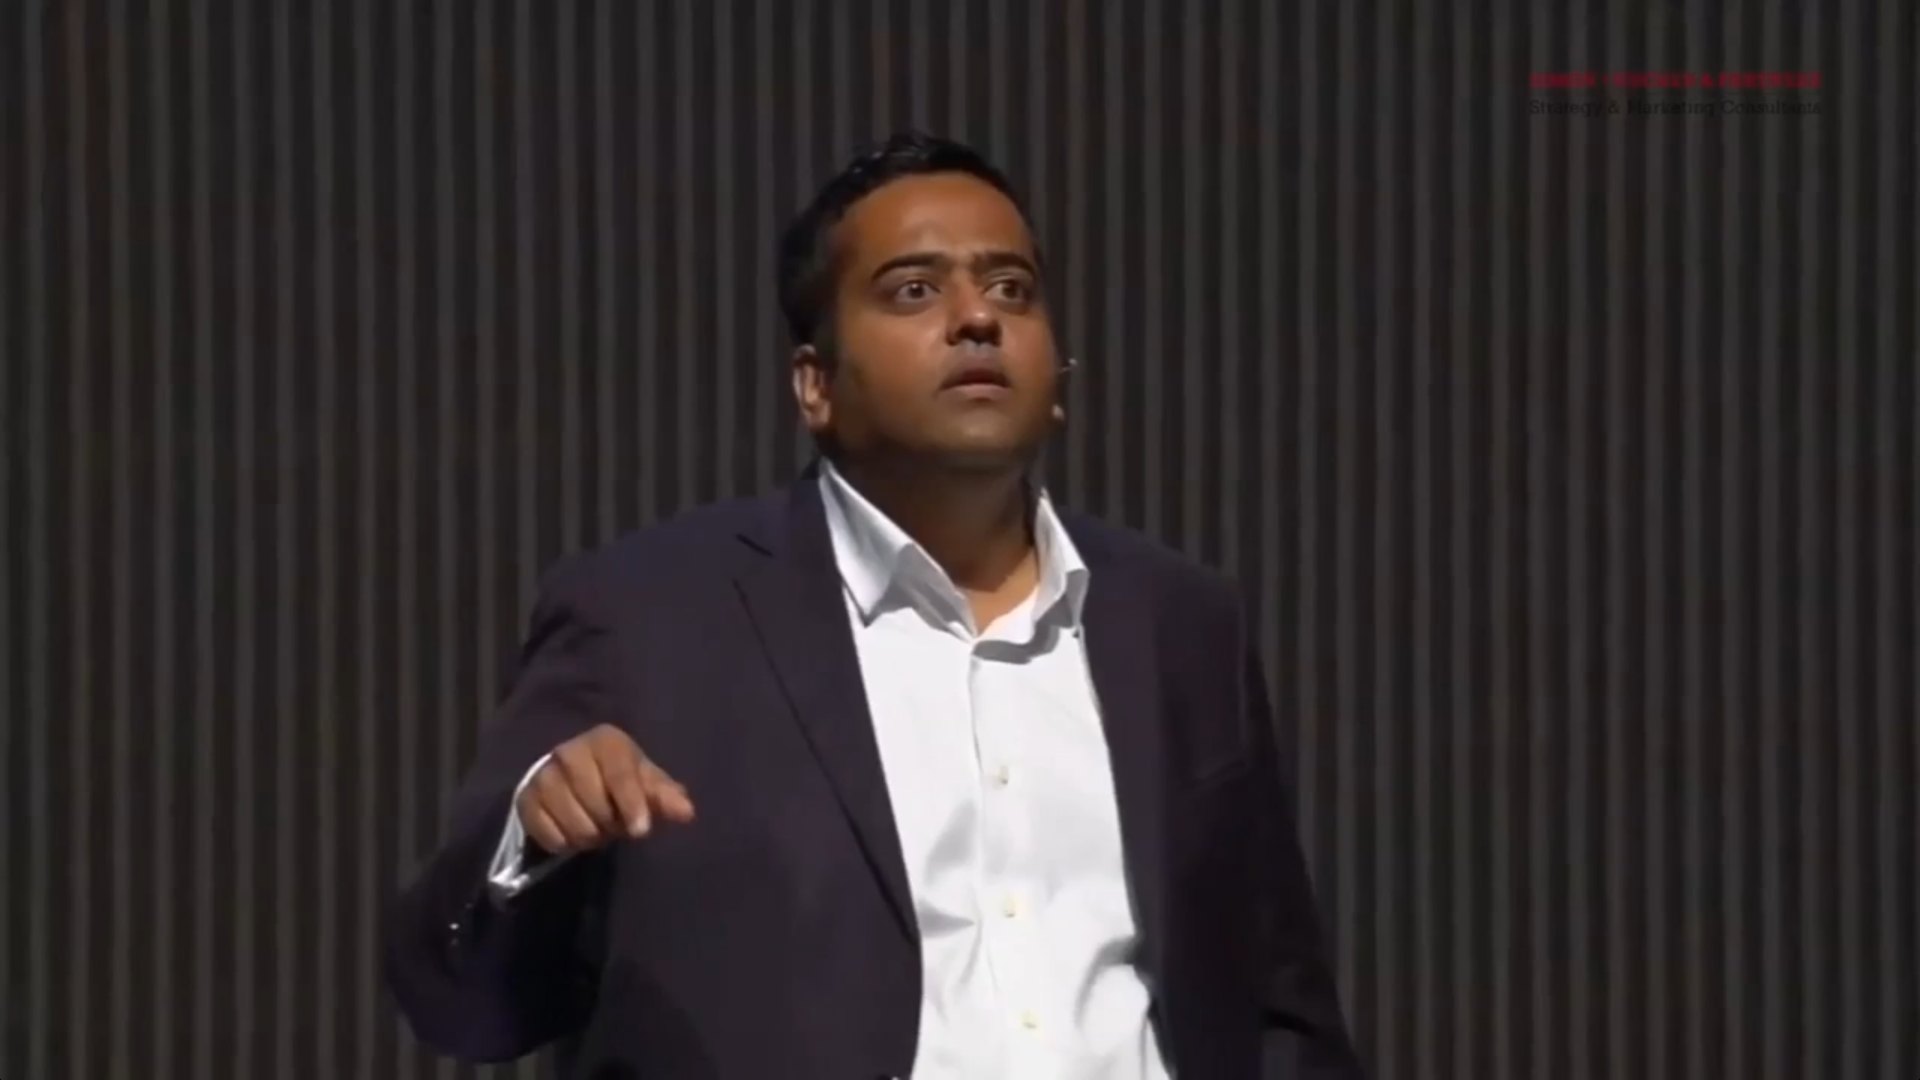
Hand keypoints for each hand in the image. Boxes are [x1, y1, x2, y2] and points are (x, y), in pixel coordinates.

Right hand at [516, 724, 695, 855]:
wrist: (574, 777)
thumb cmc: (619, 778)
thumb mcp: (646, 781)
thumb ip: (666, 797)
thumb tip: (687, 813)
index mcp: (605, 741)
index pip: (619, 773)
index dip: (631, 804)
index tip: (640, 831)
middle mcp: (569, 751)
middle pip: (594, 801)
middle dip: (610, 822)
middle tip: (615, 823)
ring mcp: (544, 775)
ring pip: (571, 820)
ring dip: (589, 835)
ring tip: (596, 827)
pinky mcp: (525, 798)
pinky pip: (547, 833)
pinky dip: (565, 842)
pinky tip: (573, 833)